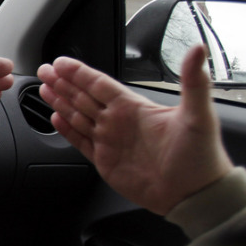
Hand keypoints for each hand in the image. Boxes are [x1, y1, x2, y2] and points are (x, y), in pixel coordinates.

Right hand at [36, 46, 232, 214]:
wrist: (195, 195)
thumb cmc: (201, 156)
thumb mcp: (199, 115)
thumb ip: (194, 82)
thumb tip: (199, 49)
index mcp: (135, 108)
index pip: (100, 84)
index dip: (80, 73)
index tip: (61, 63)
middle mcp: (120, 122)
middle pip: (84, 96)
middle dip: (63, 83)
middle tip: (45, 71)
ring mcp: (111, 141)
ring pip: (78, 116)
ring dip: (60, 102)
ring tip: (44, 89)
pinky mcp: (105, 161)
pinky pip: (80, 141)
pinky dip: (67, 130)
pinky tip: (56, 118)